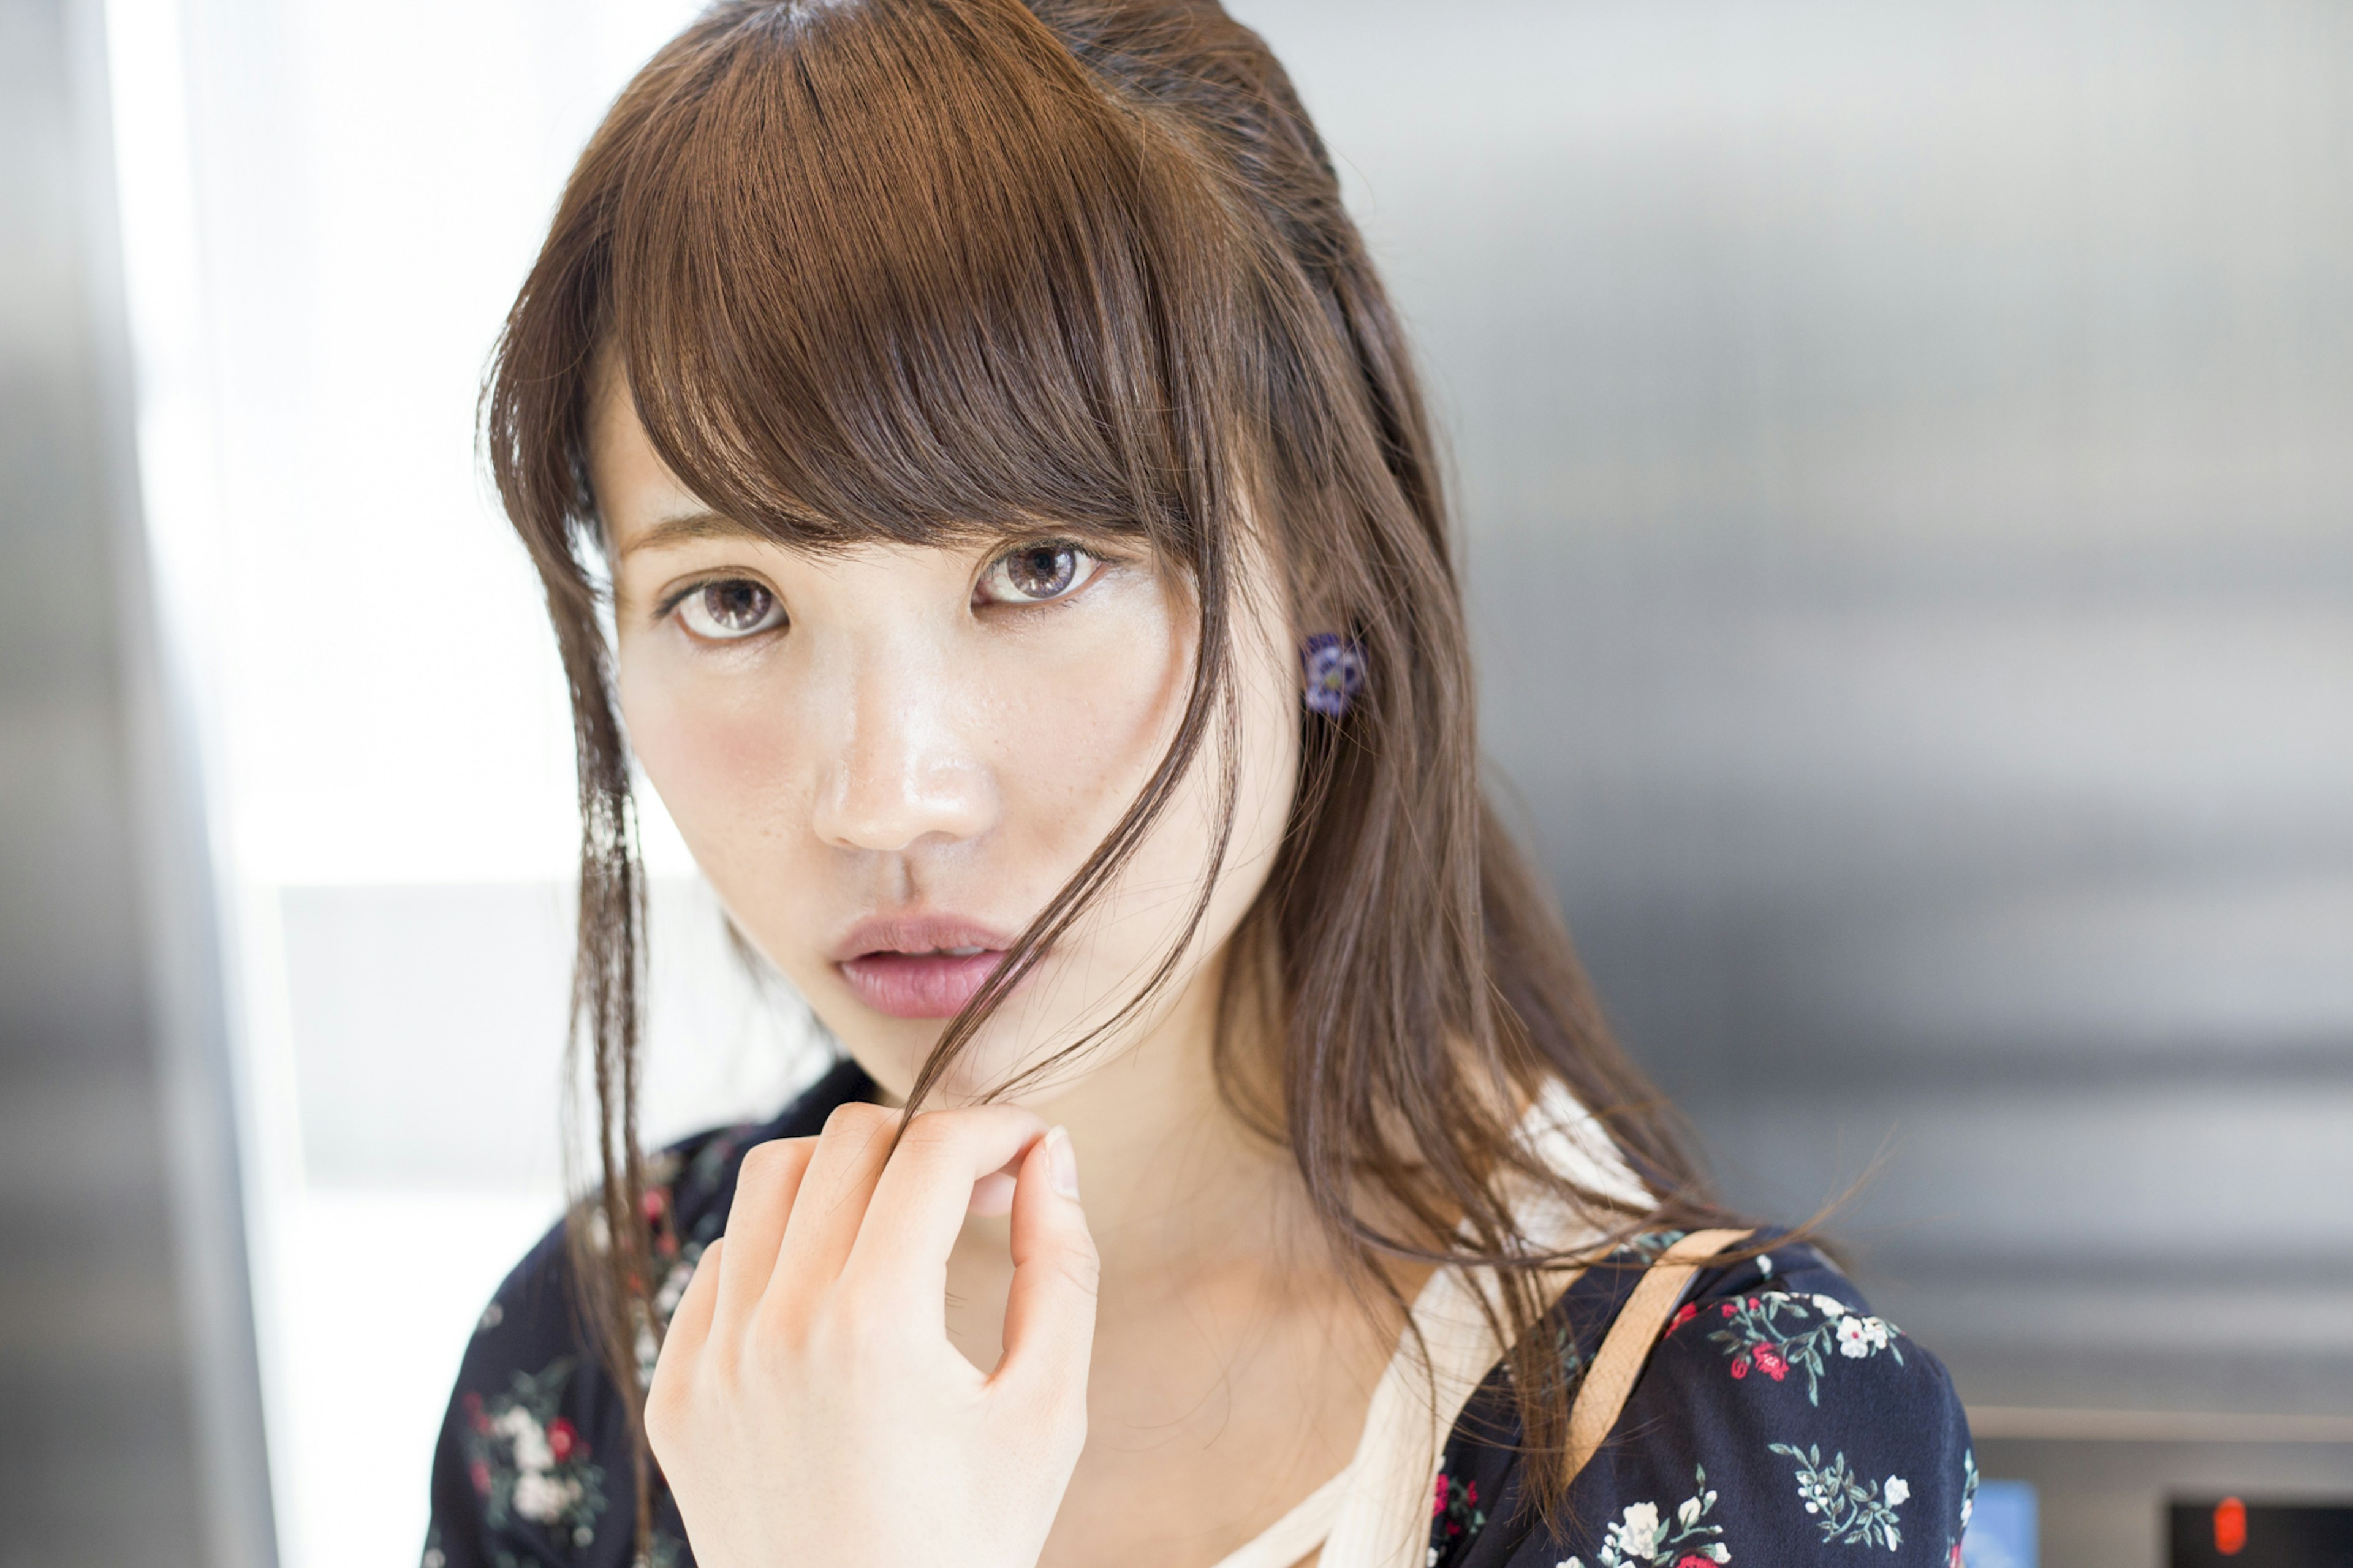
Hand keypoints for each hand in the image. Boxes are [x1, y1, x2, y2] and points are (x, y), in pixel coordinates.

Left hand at [645, 1102, 1097, 1567]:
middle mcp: (775, 1327)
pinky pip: (719, 1265)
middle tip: (980, 1186)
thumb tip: (1053, 1154)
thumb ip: (1060, 1267)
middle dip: (928, 1140)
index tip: (1033, 1148)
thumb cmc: (969, 1542)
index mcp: (874, 1326)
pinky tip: (838, 1295)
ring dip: (845, 1178)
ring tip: (903, 1225)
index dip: (997, 1127)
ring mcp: (710, 1360)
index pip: (932, 1151)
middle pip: (846, 1144)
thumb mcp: (1047, 1409)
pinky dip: (781, 1250)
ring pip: (767, 1182)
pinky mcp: (676, 1394)